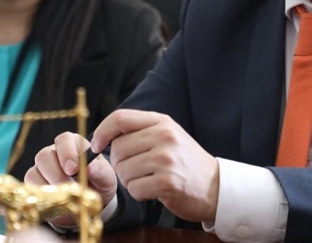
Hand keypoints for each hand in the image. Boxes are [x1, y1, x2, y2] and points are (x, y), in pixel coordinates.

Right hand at [25, 132, 116, 227]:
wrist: (89, 201)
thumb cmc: (98, 182)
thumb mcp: (105, 177)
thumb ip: (99, 170)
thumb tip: (89, 167)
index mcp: (73, 143)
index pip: (64, 140)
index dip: (67, 153)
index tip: (74, 169)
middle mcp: (53, 152)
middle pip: (44, 156)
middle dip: (56, 173)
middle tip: (68, 187)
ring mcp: (41, 167)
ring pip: (34, 172)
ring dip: (49, 187)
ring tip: (64, 197)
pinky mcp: (33, 182)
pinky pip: (30, 187)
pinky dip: (41, 195)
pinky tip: (54, 201)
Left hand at [90, 109, 218, 222]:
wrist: (216, 186)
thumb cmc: (185, 162)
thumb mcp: (168, 136)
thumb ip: (140, 130)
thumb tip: (103, 135)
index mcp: (162, 122)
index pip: (120, 118)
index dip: (102, 131)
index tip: (96, 145)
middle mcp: (164, 136)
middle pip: (117, 148)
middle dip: (119, 163)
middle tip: (136, 169)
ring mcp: (166, 159)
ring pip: (123, 171)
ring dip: (130, 181)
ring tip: (149, 179)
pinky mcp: (167, 182)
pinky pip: (134, 189)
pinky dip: (139, 193)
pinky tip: (154, 190)